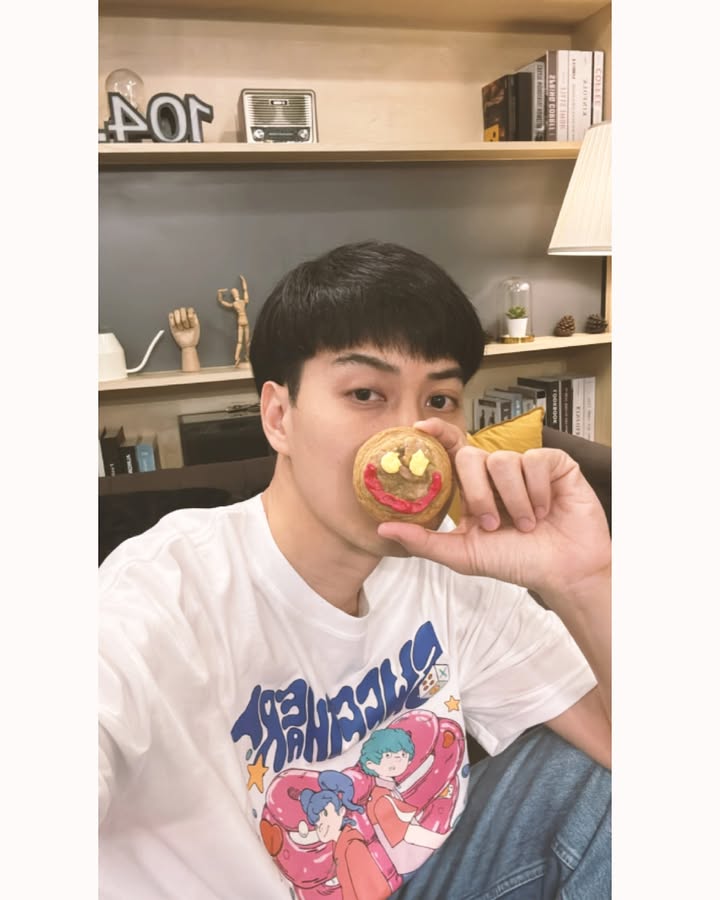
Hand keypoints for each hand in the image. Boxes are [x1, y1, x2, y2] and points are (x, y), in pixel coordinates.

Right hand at [168, 307, 199, 348]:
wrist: (188, 345)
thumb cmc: (193, 337)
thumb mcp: (197, 327)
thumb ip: (195, 319)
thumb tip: (192, 312)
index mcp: (191, 317)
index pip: (189, 309)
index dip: (190, 313)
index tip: (191, 320)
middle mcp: (184, 317)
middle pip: (182, 309)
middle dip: (184, 318)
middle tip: (186, 326)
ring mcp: (178, 319)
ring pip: (176, 312)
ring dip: (179, 321)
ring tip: (181, 328)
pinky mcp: (172, 324)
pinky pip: (170, 317)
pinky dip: (172, 320)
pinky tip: (176, 326)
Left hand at [377, 418, 610, 605]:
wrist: (563, 572)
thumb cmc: (516, 562)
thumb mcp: (464, 554)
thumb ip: (424, 542)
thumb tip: (382, 530)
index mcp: (473, 488)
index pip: (451, 451)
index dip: (437, 434)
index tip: (420, 428)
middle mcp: (496, 472)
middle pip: (472, 455)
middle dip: (479, 493)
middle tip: (493, 524)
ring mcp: (526, 465)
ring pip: (504, 460)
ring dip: (513, 500)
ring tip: (526, 524)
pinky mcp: (554, 463)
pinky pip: (535, 461)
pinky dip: (537, 491)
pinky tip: (545, 509)